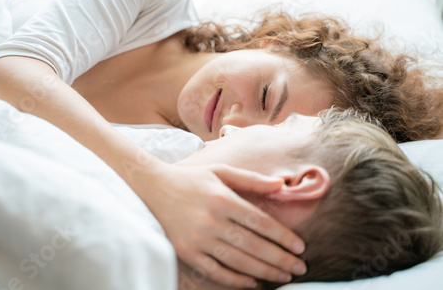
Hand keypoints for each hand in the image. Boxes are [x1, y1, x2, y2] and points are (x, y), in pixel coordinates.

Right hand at [138, 162, 306, 288]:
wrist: (150, 189)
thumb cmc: (189, 179)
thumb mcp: (220, 171)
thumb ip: (251, 179)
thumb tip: (281, 184)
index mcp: (222, 198)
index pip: (260, 222)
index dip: (283, 236)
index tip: (300, 246)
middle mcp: (211, 220)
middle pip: (253, 245)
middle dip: (280, 259)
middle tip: (300, 267)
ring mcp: (197, 239)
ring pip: (238, 261)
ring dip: (264, 271)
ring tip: (284, 277)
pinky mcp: (186, 252)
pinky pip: (215, 271)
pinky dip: (235, 280)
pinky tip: (252, 283)